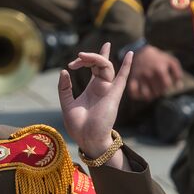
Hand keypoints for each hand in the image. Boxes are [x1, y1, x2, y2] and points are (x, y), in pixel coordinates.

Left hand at [60, 43, 130, 169]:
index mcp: (92, 88)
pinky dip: (127, 65)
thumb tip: (64, 71)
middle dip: (89, 57)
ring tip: (83, 56)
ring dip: (96, 57)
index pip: (94, 66)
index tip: (71, 65)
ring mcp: (109, 90)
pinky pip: (123, 78)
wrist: (88, 139)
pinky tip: (129, 53)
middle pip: (101, 63)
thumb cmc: (78, 126)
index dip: (85, 59)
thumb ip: (64, 88)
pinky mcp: (114, 95)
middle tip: (78, 57)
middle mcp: (102, 86)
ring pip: (107, 66)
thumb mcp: (67, 104)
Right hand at [126, 45, 184, 102]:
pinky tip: (141, 93)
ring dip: (150, 96)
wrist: (141, 52)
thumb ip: (177, 73)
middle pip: (157, 91)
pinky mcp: (132, 79)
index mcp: (160, 68)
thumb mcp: (170, 62)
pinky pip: (133, 92)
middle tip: (158, 88)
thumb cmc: (158, 59)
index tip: (165, 85)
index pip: (166, 85)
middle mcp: (149, 73)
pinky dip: (137, 95)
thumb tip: (179, 87)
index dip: (167, 87)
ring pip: (146, 94)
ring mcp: (140, 76)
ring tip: (152, 92)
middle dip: (160, 92)